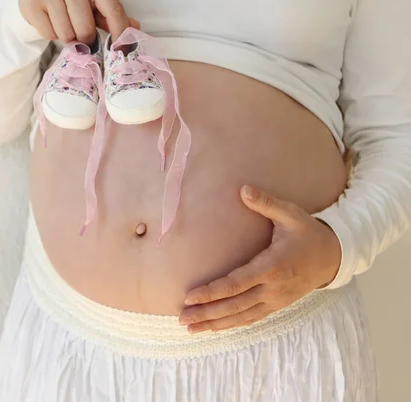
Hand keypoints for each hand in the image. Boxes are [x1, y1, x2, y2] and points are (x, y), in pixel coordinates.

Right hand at [19, 0, 139, 44]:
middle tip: (81, 33)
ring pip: (67, 35)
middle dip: (85, 39)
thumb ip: (112, 14)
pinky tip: (51, 21)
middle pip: (86, 30)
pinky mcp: (32, 3)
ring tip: (65, 24)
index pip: (113, 9)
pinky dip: (52, 34)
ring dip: (67, 37)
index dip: (119, 32)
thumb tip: (135, 29)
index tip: (120, 50)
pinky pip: (49, 35)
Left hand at [179, 184, 341, 333]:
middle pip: (235, 305)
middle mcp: (273, 288)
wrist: (334, 256)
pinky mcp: (277, 305)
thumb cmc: (308, 233)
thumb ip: (267, 203)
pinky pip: (251, 318)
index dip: (213, 291)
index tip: (190, 296)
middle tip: (182, 318)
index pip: (237, 283)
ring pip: (242, 316)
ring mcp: (276, 300)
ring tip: (191, 328)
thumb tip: (243, 189)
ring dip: (215, 323)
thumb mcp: (291, 214)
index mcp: (273, 266)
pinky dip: (232, 324)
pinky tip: (214, 327)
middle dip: (207, 313)